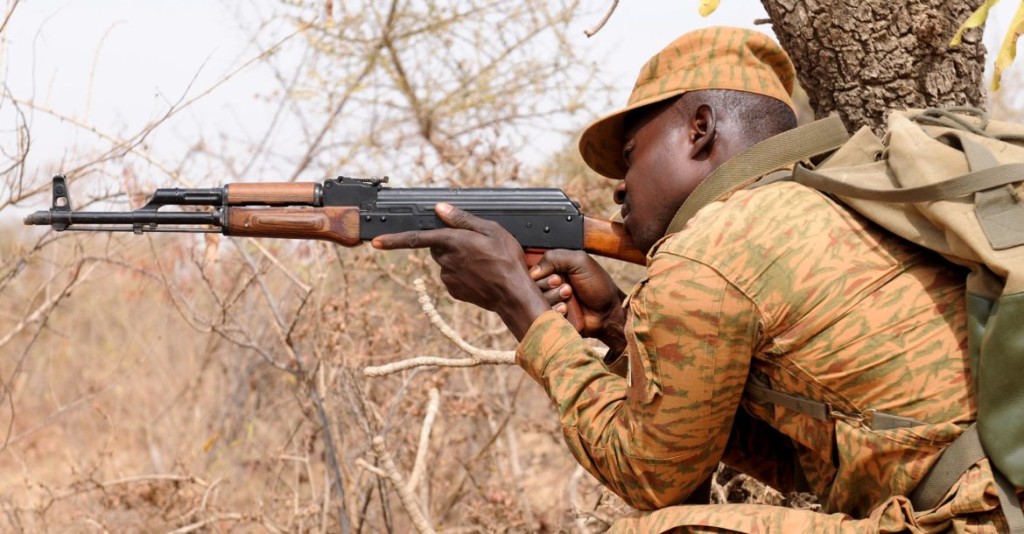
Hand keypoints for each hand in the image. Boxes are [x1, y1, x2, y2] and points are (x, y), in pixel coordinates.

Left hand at [371, 203, 549, 339]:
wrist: (513, 294)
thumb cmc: (506, 260)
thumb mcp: (491, 230)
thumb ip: (462, 219)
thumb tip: (440, 209)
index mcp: (452, 241)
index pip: (416, 238)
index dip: (393, 240)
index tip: (375, 242)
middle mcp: (445, 260)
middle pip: (436, 246)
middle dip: (448, 243)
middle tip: (474, 246)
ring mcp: (448, 277)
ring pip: (445, 262)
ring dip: (458, 259)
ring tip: (484, 262)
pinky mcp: (454, 290)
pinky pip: (452, 277)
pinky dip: (463, 274)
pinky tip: (481, 274)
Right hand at [530, 250, 625, 350]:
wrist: (608, 312)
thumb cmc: (598, 285)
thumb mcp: (580, 261)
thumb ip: (555, 257)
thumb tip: (534, 271)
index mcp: (554, 269)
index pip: (533, 270)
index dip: (542, 275)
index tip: (557, 277)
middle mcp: (549, 285)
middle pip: (532, 286)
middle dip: (549, 286)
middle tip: (568, 288)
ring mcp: (550, 302)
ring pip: (536, 301)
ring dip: (553, 298)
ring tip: (569, 297)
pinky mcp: (551, 318)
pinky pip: (542, 316)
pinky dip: (554, 312)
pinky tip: (566, 310)